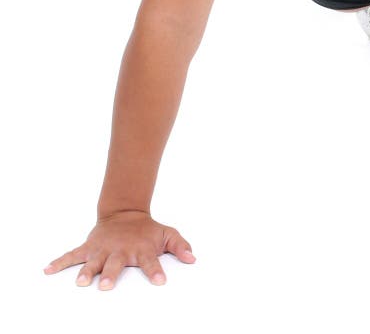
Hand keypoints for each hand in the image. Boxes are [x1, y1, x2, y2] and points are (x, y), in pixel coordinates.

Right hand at [43, 210, 195, 289]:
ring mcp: (103, 249)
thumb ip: (180, 246)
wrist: (125, 213)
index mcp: (141, 249)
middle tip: (106, 285)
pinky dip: (59, 262)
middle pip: (116, 264)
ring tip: (81, 282)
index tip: (160, 281)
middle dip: (110, 274)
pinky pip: (71, 255)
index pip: (151, 261)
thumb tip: (193, 258)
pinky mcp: (89, 247)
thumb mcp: (167, 234)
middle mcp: (120, 250)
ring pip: (93, 261)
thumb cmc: (147, 230)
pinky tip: (47, 270)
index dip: (155, 271)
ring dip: (87, 271)